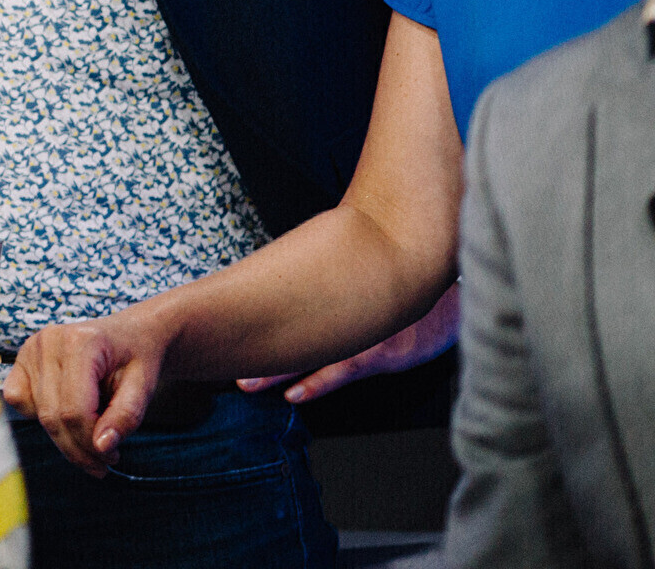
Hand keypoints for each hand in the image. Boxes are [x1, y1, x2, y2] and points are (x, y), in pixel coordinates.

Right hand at [6, 314, 167, 477]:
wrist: (129, 332)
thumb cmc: (137, 358)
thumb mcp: (144, 387)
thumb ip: (125, 417)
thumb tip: (101, 448)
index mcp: (80, 343)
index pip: (75, 410)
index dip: (91, 443)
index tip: (111, 458)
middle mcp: (48, 342)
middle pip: (54, 415)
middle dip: (77, 448)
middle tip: (101, 463)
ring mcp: (30, 347)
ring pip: (39, 413)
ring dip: (64, 438)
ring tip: (90, 441)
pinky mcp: (21, 357)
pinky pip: (17, 398)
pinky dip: (38, 415)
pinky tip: (64, 414)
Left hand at [240, 281, 461, 404]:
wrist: (454, 297)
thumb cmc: (399, 289)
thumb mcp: (358, 280)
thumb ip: (323, 286)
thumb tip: (279, 289)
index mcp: (331, 289)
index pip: (282, 301)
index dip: (251, 313)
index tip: (219, 323)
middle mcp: (344, 309)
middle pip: (289, 328)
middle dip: (256, 347)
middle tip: (221, 359)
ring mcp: (362, 332)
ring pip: (311, 353)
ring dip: (277, 371)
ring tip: (247, 384)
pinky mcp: (383, 354)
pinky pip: (343, 370)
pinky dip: (318, 382)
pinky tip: (295, 394)